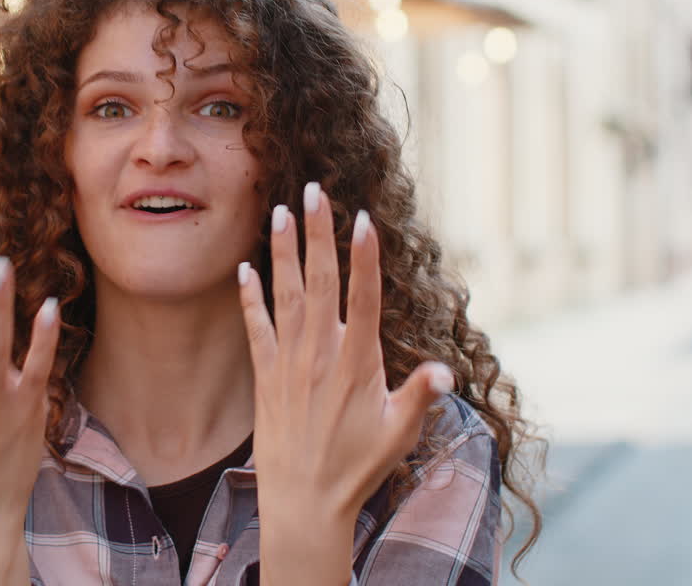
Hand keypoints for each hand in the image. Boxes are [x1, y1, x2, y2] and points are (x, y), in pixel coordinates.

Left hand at [238, 183, 451, 582]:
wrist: (304, 502)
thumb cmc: (358, 468)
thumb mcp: (399, 434)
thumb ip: (421, 397)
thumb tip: (446, 372)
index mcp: (357, 362)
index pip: (362, 298)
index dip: (363, 257)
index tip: (364, 218)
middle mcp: (320, 354)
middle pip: (320, 281)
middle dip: (317, 233)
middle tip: (314, 191)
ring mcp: (289, 362)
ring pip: (286, 294)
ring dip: (282, 251)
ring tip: (279, 210)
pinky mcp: (265, 376)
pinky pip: (255, 327)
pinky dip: (250, 296)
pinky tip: (245, 267)